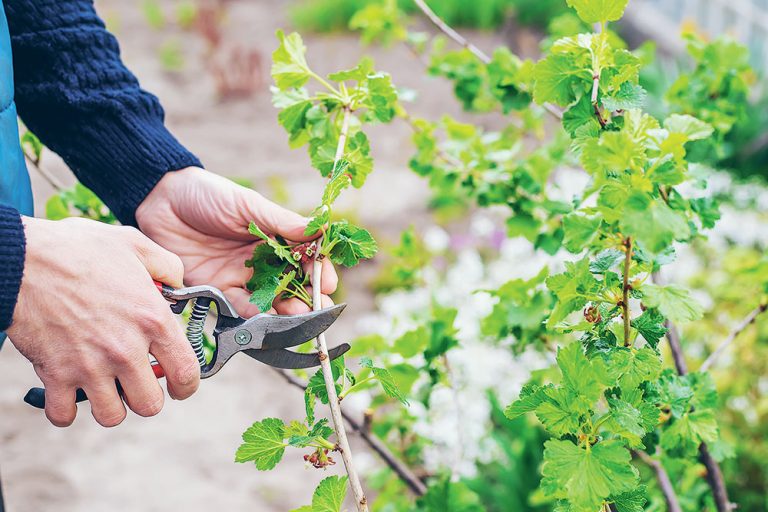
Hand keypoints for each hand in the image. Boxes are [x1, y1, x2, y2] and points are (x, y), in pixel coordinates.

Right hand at [7, 217, 199, 426]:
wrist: (23, 258)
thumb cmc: (76, 249)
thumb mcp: (135, 244)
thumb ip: (167, 266)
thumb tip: (179, 285)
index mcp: (153, 319)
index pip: (186, 372)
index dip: (187, 386)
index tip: (180, 387)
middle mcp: (126, 349)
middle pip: (150, 404)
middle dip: (145, 398)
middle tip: (136, 383)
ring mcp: (90, 365)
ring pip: (111, 416)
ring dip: (109, 405)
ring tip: (104, 386)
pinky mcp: (55, 374)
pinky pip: (64, 414)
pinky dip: (65, 409)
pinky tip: (69, 391)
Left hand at [135, 167, 337, 316]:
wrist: (161, 201)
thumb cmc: (208, 194)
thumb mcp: (248, 205)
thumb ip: (282, 222)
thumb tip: (321, 229)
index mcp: (275, 236)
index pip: (305, 257)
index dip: (318, 270)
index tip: (328, 281)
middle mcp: (263, 260)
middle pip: (293, 283)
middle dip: (309, 297)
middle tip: (320, 308)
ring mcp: (241, 277)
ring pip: (271, 299)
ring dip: (287, 310)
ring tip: (300, 317)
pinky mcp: (218, 290)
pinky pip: (241, 306)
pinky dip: (256, 314)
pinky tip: (268, 317)